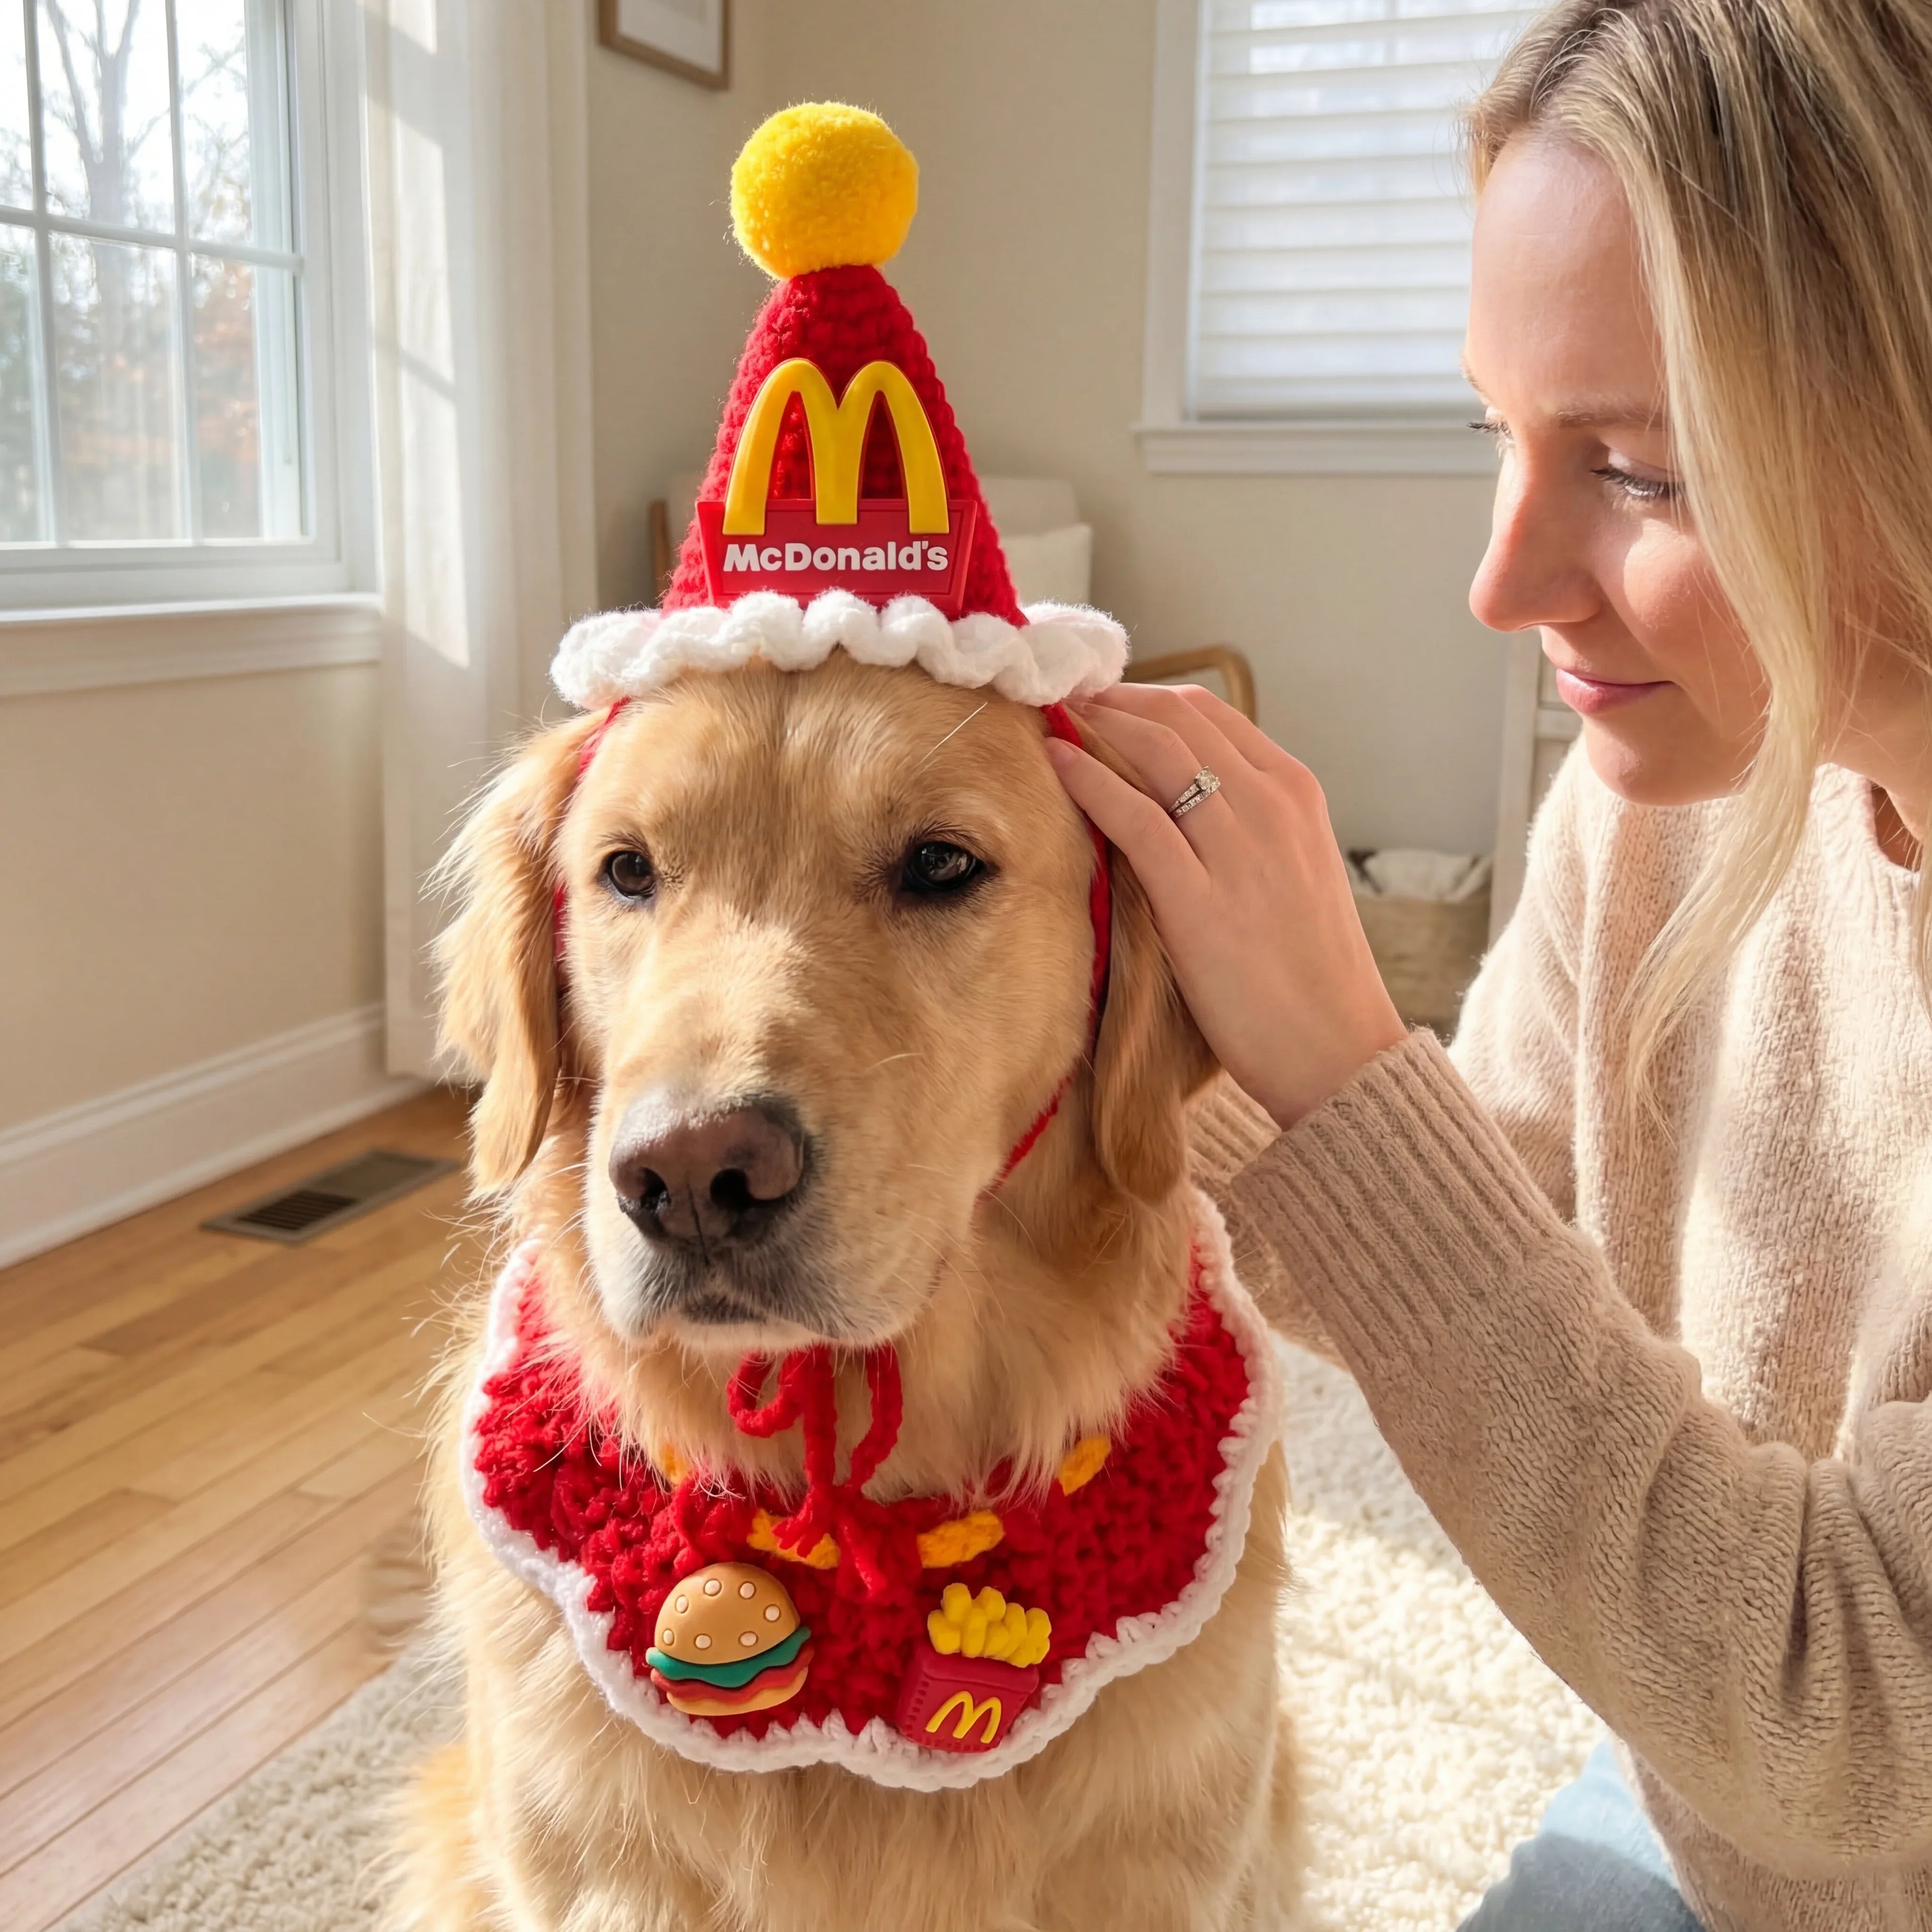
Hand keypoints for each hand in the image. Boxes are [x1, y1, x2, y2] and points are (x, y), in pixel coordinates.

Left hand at [1045, 685, 1405, 1128]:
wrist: (1339, 1047)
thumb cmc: (1310, 971)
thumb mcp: (1293, 870)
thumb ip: (1248, 826)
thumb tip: (1186, 800)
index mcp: (1296, 793)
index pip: (1211, 715)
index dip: (1147, 698)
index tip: (1103, 698)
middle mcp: (1270, 806)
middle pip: (1178, 720)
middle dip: (1113, 699)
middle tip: (1064, 697)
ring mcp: (1237, 848)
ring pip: (1156, 752)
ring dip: (1096, 724)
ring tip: (1052, 716)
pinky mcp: (1198, 897)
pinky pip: (1134, 817)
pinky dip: (1089, 778)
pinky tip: (1056, 761)